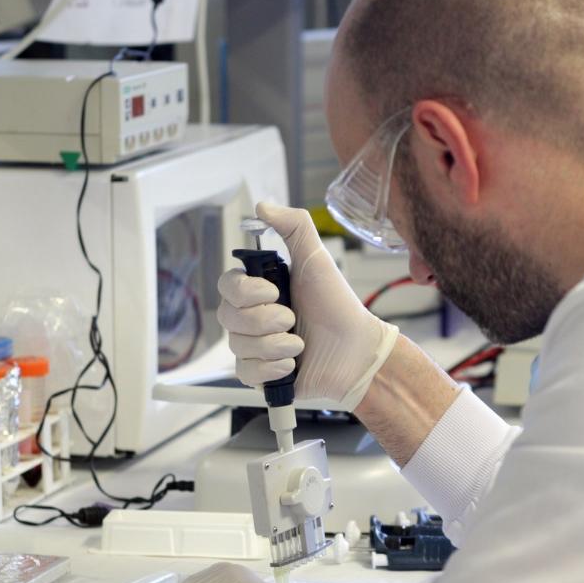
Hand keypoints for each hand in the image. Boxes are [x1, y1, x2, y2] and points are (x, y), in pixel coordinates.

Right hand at [218, 202, 399, 410]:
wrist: (357, 351)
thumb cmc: (338, 305)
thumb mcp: (316, 258)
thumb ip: (293, 226)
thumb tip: (262, 206)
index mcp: (260, 291)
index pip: (226, 286)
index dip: (245, 291)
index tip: (273, 291)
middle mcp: (253, 318)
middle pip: (228, 317)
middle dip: (264, 319)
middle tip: (292, 318)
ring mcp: (255, 347)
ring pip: (238, 345)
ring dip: (274, 344)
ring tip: (300, 343)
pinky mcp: (262, 376)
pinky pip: (246, 373)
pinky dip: (272, 367)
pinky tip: (293, 363)